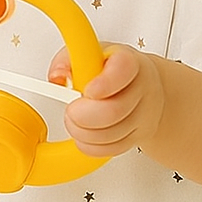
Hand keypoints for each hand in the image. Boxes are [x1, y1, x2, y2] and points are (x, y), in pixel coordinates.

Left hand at [48, 44, 164, 158]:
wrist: (142, 84)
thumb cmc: (111, 67)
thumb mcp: (89, 52)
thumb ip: (68, 59)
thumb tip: (57, 76)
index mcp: (129, 62)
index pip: (123, 70)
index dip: (104, 84)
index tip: (87, 91)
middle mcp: (141, 89)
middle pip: (115, 111)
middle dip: (83, 116)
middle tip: (70, 111)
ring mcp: (144, 115)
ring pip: (113, 134)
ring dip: (84, 133)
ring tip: (74, 122)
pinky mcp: (139, 136)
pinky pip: (115, 149)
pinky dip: (92, 146)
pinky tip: (84, 135)